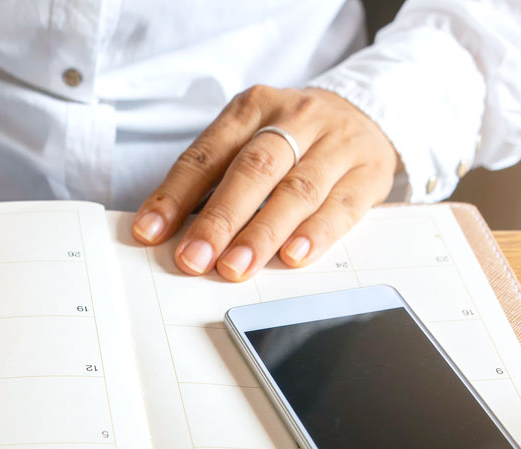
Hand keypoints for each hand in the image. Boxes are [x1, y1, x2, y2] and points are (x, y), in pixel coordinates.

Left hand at [132, 87, 397, 279]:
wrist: (367, 113)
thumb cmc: (293, 138)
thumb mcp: (250, 139)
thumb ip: (213, 180)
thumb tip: (167, 232)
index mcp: (253, 108)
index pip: (207, 154)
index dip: (176, 195)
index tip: (150, 232)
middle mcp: (295, 118)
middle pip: (253, 170)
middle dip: (219, 219)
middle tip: (194, 259)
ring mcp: (337, 143)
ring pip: (297, 190)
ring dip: (262, 234)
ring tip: (236, 267)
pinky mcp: (369, 172)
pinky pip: (342, 206)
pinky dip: (316, 234)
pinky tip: (294, 256)